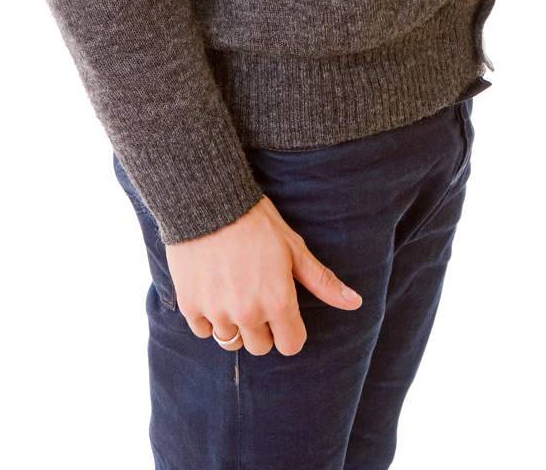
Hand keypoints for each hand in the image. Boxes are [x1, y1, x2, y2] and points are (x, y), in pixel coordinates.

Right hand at [165, 193, 362, 357]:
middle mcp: (248, 314)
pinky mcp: (190, 305)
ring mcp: (217, 312)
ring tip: (233, 290)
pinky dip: (208, 316)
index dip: (290, 329)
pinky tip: (213, 289)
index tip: (282, 311)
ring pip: (230, 340)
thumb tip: (355, 303)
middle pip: (260, 346)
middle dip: (261, 327)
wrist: (209, 200)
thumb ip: (322, 281)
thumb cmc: (256, 222)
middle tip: (255, 294)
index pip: (291, 346)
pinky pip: (203, 330)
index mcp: (278, 302)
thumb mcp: (294, 248)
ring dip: (234, 322)